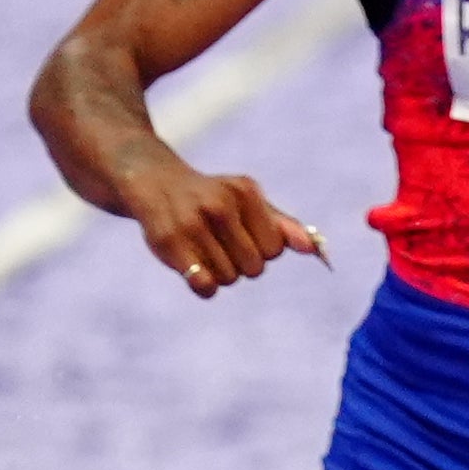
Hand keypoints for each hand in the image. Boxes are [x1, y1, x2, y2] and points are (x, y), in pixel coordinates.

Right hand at [124, 163, 322, 297]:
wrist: (155, 182)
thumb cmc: (213, 198)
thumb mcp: (250, 202)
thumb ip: (284, 227)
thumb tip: (314, 248)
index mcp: (245, 192)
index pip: (275, 250)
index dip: (262, 251)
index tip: (244, 237)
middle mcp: (219, 204)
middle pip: (255, 267)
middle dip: (242, 264)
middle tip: (222, 246)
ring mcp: (192, 223)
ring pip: (230, 278)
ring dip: (221, 274)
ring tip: (204, 250)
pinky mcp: (168, 242)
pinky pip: (205, 285)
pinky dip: (205, 287)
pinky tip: (195, 272)